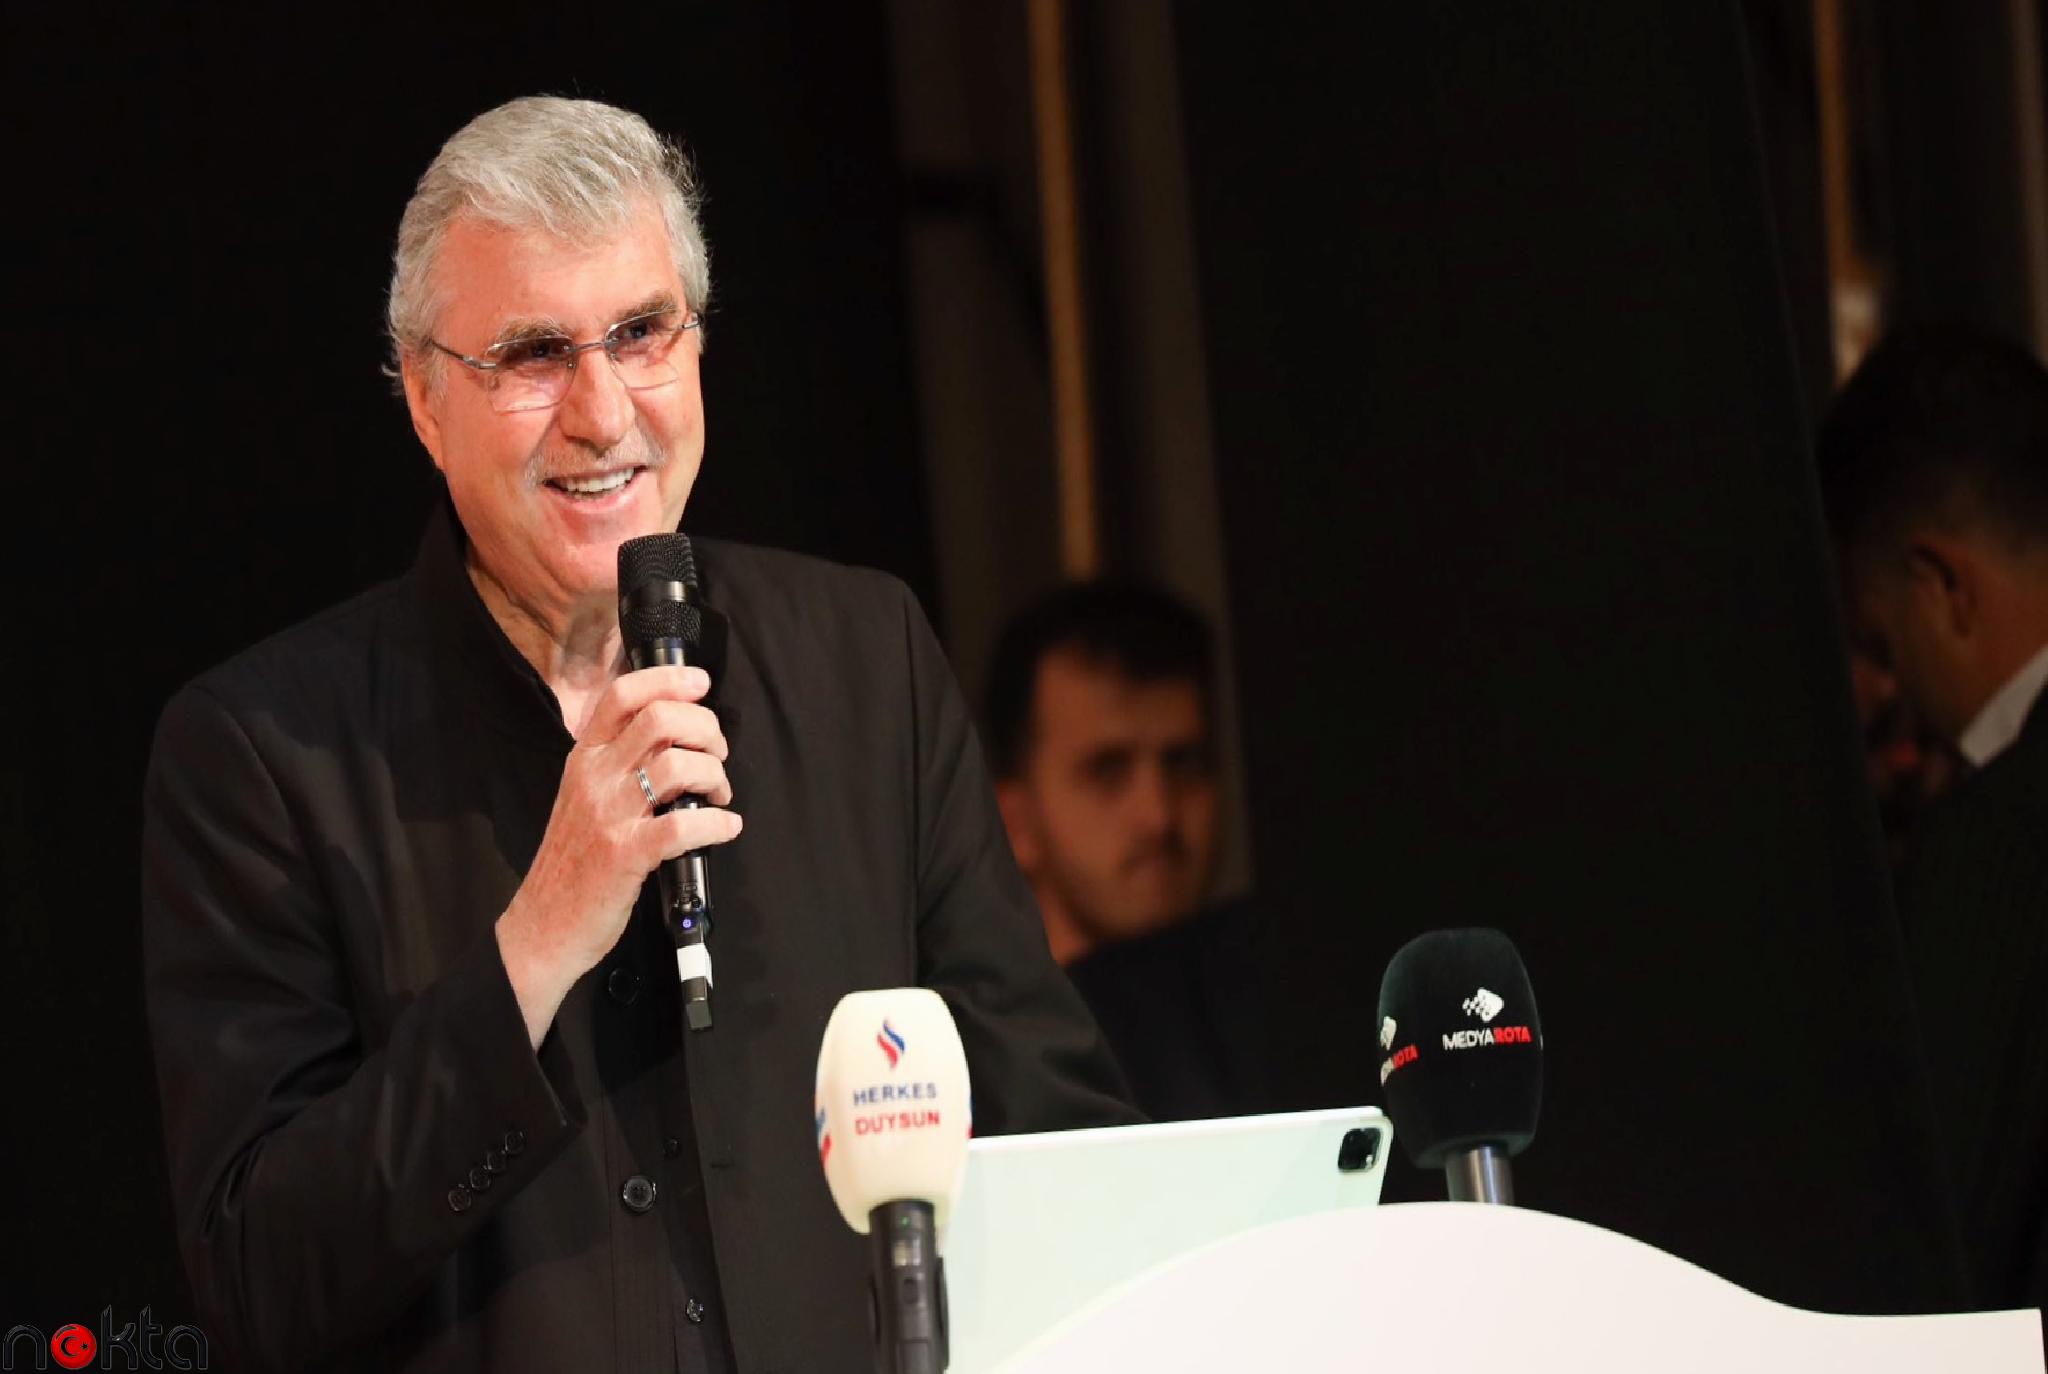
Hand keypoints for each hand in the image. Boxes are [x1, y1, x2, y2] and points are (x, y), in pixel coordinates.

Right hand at [497, 665, 742, 1045]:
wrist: (543, 924)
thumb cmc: (573, 861)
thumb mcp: (583, 796)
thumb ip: (618, 761)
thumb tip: (673, 733)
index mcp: (584, 758)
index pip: (622, 696)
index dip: (668, 679)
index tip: (700, 683)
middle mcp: (594, 778)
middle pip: (659, 719)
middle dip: (706, 728)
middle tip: (717, 753)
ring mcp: (608, 815)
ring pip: (675, 765)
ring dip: (713, 773)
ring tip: (718, 794)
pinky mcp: (625, 855)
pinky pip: (682, 827)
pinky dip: (717, 824)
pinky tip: (726, 827)